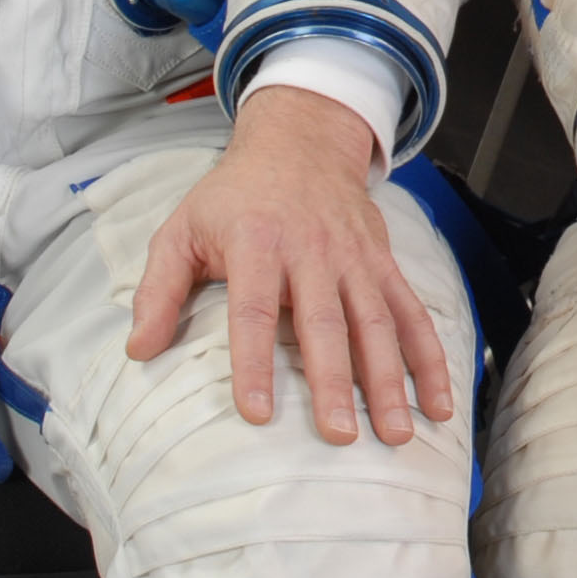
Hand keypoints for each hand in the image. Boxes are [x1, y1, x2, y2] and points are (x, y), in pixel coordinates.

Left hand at [129, 85, 451, 443]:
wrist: (301, 142)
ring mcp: (355, 258)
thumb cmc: (235, 196)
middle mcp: (312, 251)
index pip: (253, 311)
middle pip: (325, 323)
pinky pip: (412, 313)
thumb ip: (158, 290)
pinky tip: (437, 402)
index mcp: (256, 242)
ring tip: (395, 433)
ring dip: (389, 380)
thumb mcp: (182, 229)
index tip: (258, 413)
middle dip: (335, 382)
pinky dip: (430, 358)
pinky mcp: (383, 263)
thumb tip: (139, 350)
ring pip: (377, 323)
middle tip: (339, 435)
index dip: (254, 363)